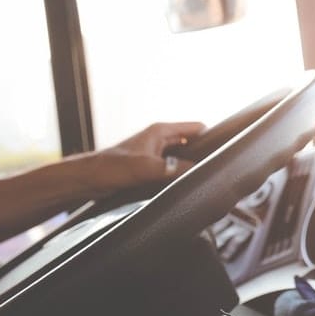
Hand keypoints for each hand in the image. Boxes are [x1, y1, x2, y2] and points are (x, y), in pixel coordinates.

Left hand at [72, 122, 205, 196]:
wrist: (88, 180)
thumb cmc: (111, 168)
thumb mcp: (146, 167)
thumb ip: (172, 168)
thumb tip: (197, 172)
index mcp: (161, 131)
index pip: (197, 127)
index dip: (213, 136)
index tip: (226, 149)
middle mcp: (161, 140)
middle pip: (193, 144)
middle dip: (204, 155)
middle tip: (218, 169)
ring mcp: (157, 154)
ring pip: (184, 159)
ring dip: (191, 168)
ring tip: (204, 180)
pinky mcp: (151, 168)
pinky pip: (173, 171)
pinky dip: (180, 177)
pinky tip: (186, 188)